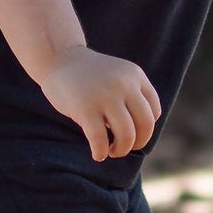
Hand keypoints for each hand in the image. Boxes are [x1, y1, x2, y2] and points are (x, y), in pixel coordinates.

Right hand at [38, 46, 162, 160]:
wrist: (59, 58)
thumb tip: (140, 134)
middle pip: (145, 125)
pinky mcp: (85, 108)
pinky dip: (100, 152)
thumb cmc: (90, 75)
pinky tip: (97, 154)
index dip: (145, 128)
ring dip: (121, 150)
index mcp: (135, 75)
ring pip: (127, 135)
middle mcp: (124, 85)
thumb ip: (132, 96)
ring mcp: (105, 96)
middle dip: (138, 143)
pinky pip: (100, 139)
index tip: (133, 132)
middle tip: (125, 148)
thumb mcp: (119, 76)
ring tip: (111, 151)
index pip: (154, 111)